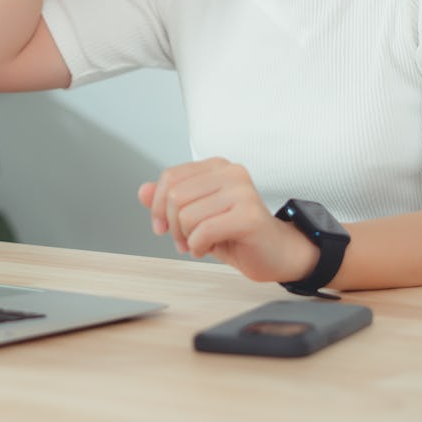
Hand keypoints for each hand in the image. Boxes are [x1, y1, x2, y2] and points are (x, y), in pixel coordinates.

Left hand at [138, 158, 316, 282]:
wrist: (278, 254)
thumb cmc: (238, 234)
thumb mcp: (196, 215)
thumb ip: (169, 201)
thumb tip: (142, 191)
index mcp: (217, 167)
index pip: (170, 177)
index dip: (157, 206)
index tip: (161, 226)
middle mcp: (230, 172)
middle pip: (175, 196)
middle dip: (172, 225)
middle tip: (184, 241)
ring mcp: (242, 192)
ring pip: (186, 214)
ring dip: (187, 238)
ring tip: (200, 244)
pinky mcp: (248, 215)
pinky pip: (203, 231)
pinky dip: (198, 246)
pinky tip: (208, 248)